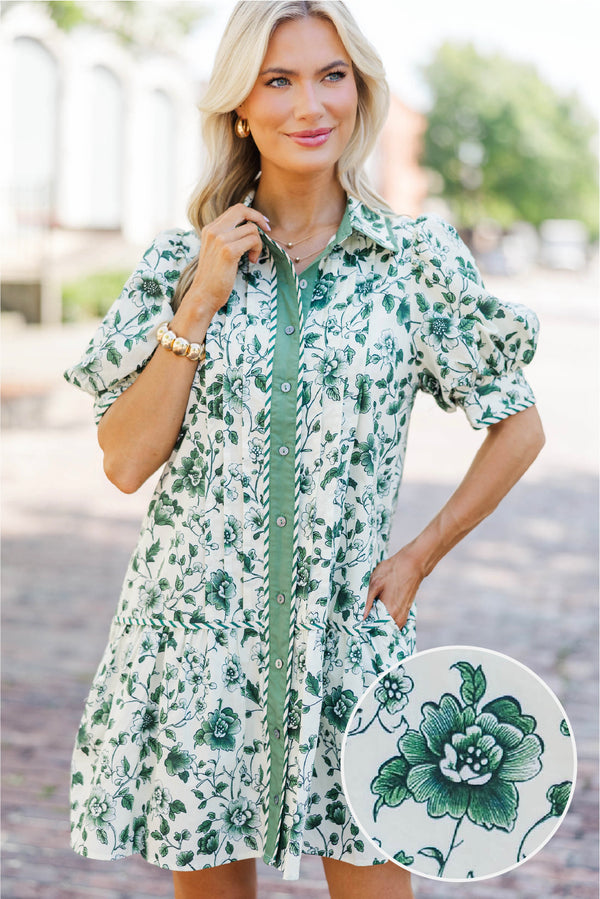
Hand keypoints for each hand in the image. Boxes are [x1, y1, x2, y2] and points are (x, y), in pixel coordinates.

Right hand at [174, 203, 270, 333]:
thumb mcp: (217, 252)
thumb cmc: (214, 278)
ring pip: (251, 229)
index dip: (251, 214)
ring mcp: (220, 239)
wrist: (203, 295)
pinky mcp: (228, 251)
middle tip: (267, 231)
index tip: (262, 225)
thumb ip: (228, 238)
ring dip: (258, 243)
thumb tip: (250, 229)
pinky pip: (253, 240)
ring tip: (252, 257)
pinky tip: (252, 261)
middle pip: (242, 210)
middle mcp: (213, 230)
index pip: (235, 210)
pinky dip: (257, 250)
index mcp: (210, 229)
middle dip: (259, 218)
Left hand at [363, 547, 423, 628]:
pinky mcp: (406, 613)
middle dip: (371, 627)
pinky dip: (386, 621)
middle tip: (360, 621)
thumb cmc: (393, 571)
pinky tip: (379, 612)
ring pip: (388, 628)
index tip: (356, 626)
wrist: (412, 564)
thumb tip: (361, 617)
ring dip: (378, 624)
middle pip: (381, 630)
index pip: (374, 629)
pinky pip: (393, 623)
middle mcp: (398, 618)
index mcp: (389, 611)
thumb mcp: (375, 583)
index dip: (364, 628)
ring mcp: (403, 617)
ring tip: (369, 616)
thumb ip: (367, 603)